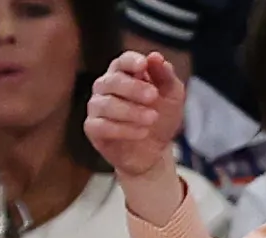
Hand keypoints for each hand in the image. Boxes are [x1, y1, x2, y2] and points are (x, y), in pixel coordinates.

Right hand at [83, 52, 187, 215]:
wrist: (155, 153)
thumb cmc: (160, 119)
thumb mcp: (172, 98)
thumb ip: (166, 78)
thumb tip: (157, 57)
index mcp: (124, 75)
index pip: (122, 62)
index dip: (131, 61)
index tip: (144, 64)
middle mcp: (106, 87)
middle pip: (113, 81)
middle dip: (134, 87)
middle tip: (153, 96)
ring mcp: (97, 107)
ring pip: (106, 104)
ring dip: (131, 111)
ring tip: (152, 118)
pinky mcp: (93, 128)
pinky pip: (101, 125)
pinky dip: (123, 129)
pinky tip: (142, 132)